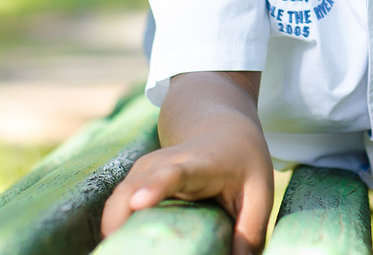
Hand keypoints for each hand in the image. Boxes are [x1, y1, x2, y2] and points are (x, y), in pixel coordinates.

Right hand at [101, 125, 274, 254]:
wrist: (224, 130)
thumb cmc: (244, 163)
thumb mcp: (259, 192)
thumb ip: (251, 231)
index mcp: (200, 164)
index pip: (174, 173)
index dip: (156, 187)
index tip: (139, 203)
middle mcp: (165, 163)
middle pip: (133, 189)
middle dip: (117, 220)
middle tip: (118, 250)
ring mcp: (146, 170)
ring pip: (118, 199)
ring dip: (113, 228)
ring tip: (118, 251)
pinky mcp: (136, 180)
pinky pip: (117, 206)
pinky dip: (114, 227)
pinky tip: (119, 246)